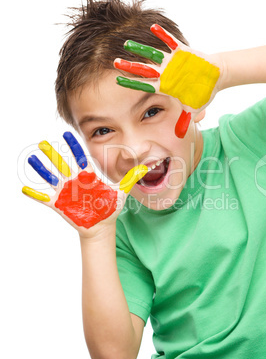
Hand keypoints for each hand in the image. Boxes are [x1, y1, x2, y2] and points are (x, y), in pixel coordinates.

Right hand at [22, 132, 147, 237]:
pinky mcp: (60, 205)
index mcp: (88, 176)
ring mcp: (66, 192)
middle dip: (53, 154)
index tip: (67, 133)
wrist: (102, 225)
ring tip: (31, 159)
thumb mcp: (121, 190)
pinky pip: (45, 199)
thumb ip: (131, 176)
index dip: (74, 146)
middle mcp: (75, 181)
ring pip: (51, 178)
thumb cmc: (110, 206)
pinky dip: (35, 195)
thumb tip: (147, 165)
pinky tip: (25, 189)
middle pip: (62, 164)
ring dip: (41, 169)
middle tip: (44, 143)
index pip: (80, 157)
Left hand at [114, 24, 222, 137]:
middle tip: (115, 62)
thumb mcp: (193, 109)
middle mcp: (165, 73)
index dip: (131, 84)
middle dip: (130, 67)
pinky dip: (163, 35)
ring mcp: (172, 61)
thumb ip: (185, 121)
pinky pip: (170, 41)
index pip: (145, 85)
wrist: (216, 76)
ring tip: (127, 43)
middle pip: (144, 70)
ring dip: (141, 49)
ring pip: (153, 54)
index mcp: (166, 86)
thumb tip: (180, 136)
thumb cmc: (203, 93)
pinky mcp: (182, 51)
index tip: (117, 81)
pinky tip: (152, 27)